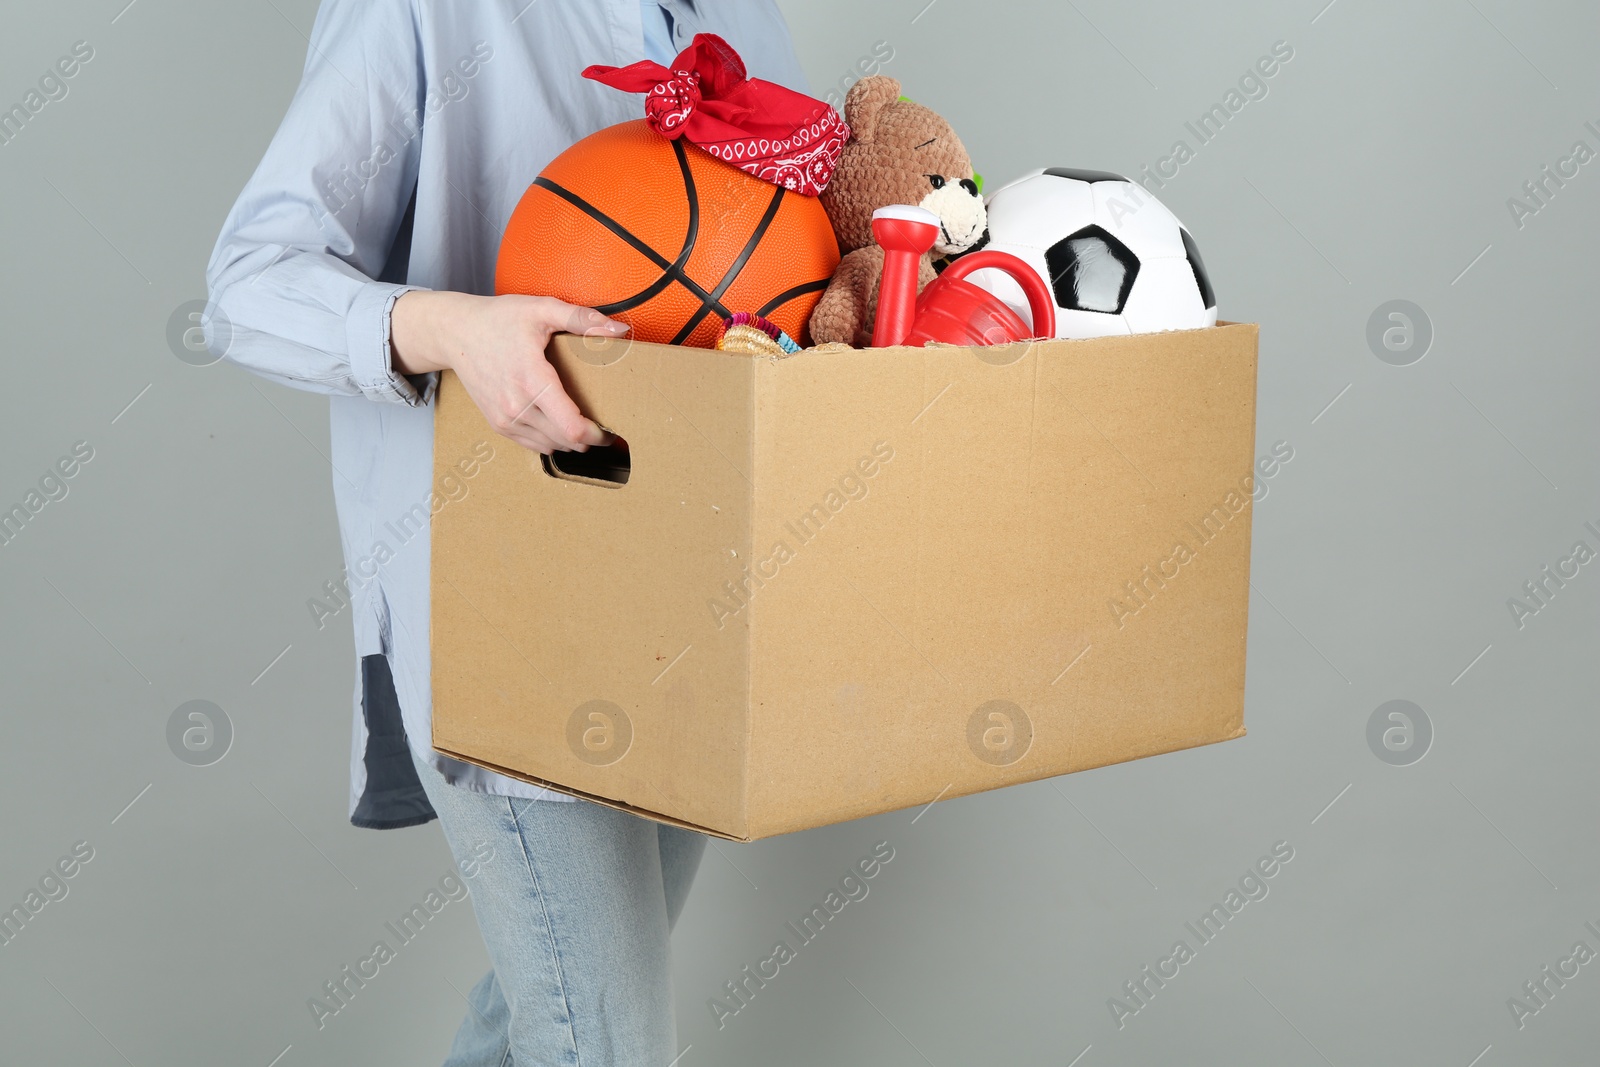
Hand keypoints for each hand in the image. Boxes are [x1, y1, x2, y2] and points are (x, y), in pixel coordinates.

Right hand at [390, 290, 627, 453]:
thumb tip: (617, 329)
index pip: (572, 427)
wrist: (455, 333)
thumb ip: (580, 319)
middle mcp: (517, 406)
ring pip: (550, 446)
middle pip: (565, 441)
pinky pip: (532, 445)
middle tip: (604, 428)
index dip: (597, 434)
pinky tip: (559, 427)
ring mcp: (505, 418)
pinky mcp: (498, 424)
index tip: (610, 429)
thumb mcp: (540, 309)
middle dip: (589, 438)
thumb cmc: (497, 319)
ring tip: (583, 426)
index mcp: (532, 380)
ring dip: (570, 441)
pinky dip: (550, 441)